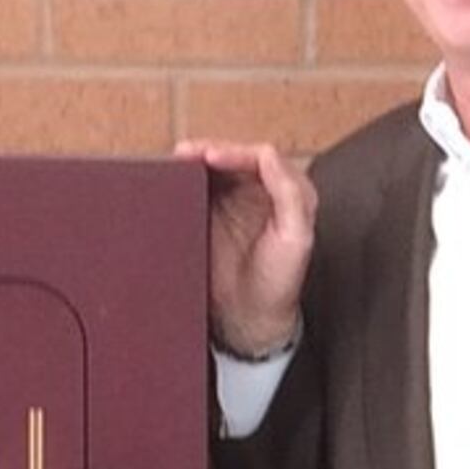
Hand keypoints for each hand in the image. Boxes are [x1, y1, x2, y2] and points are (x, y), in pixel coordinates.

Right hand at [176, 138, 316, 360]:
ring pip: (213, 170)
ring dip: (194, 162)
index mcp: (286, 192)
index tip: (212, 157)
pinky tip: (173, 180)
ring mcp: (233, 203)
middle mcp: (260, 192)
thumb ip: (290, 194)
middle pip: (233, 157)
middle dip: (208, 150)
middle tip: (186, 153)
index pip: (260, 158)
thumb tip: (268, 155)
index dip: (235, 152)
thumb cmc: (279, 283)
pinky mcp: (211, 217)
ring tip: (176, 160)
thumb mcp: (296, 239)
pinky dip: (183, 182)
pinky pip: (196, 191)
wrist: (250, 318)